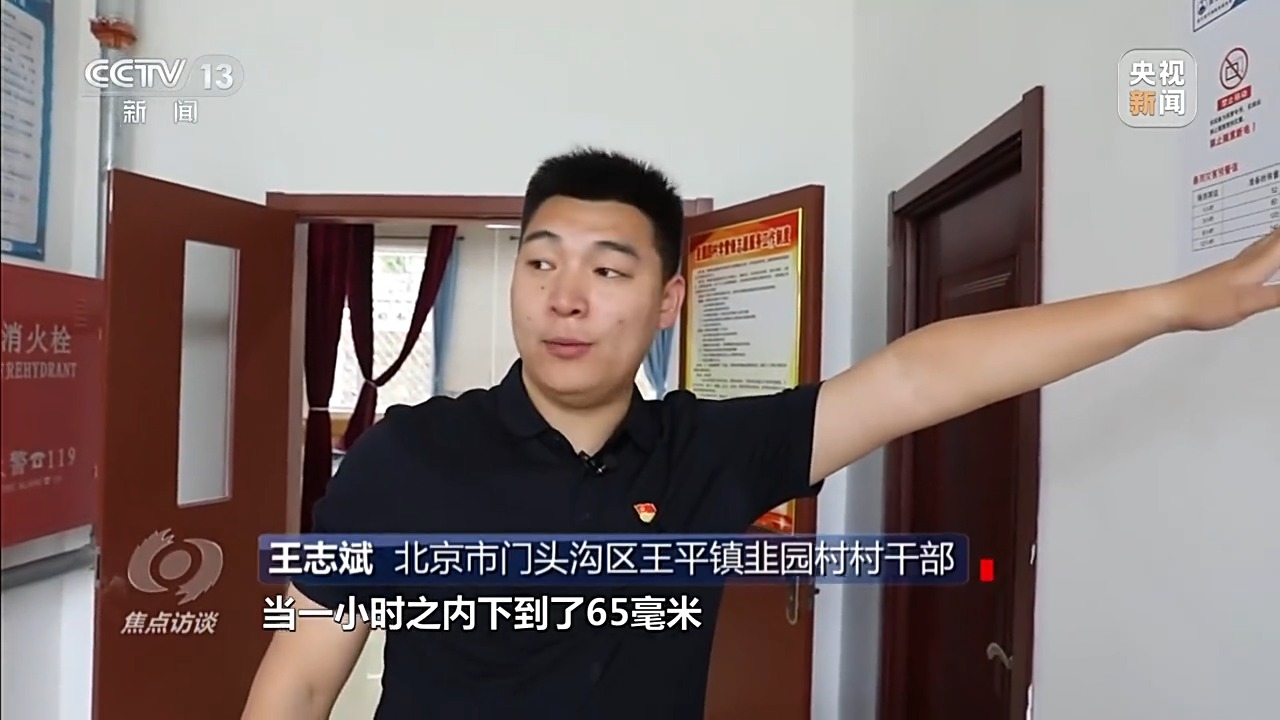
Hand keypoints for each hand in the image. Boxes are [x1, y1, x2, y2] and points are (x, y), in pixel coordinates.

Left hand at [1164, 227, 1279, 331]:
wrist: (1168, 305)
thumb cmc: (1202, 303)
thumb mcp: (1251, 302)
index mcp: (1255, 264)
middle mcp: (1244, 261)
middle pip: (1273, 237)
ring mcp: (1231, 268)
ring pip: (1261, 245)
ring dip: (1276, 236)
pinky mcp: (1221, 277)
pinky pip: (1250, 257)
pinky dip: (1263, 252)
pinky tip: (1254, 261)